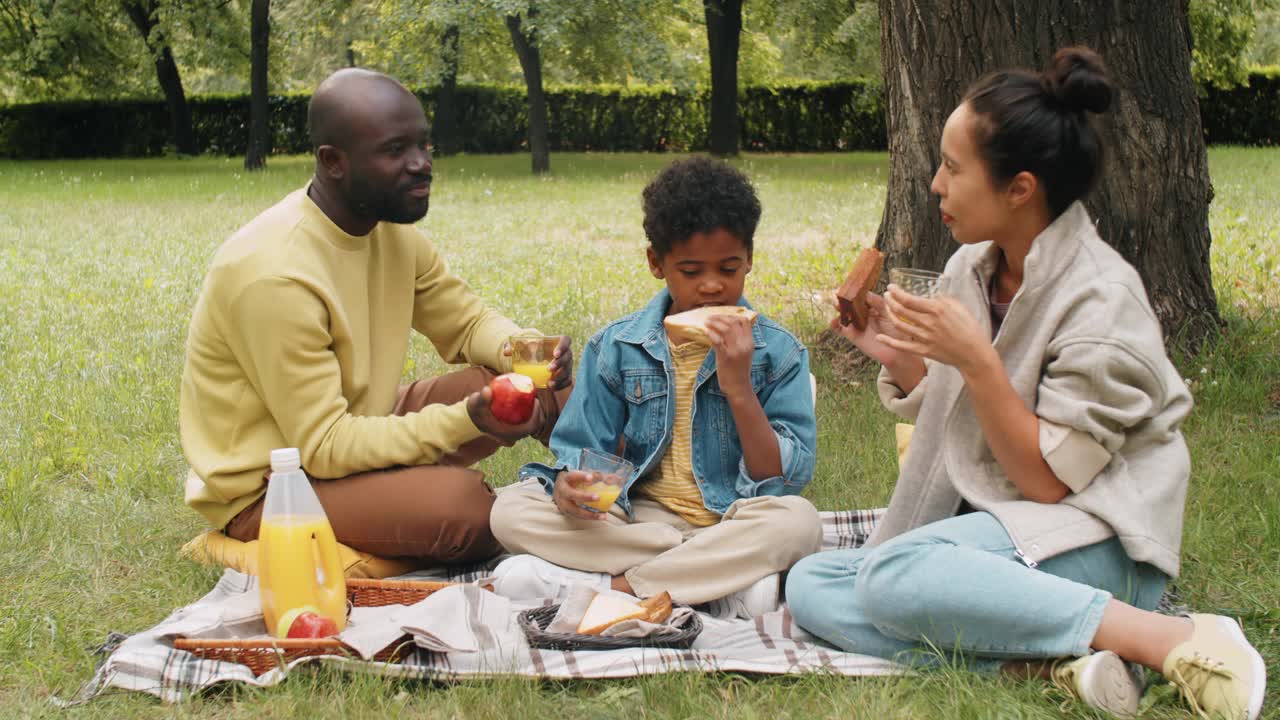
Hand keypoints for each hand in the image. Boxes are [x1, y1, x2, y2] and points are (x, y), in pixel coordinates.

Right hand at [466, 385, 543, 443]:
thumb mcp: (476, 403)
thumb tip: (487, 390)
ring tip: (533, 401)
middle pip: (534, 428)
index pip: (530, 427)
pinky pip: (527, 426)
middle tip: (535, 399)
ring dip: (535, 415)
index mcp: (507, 435)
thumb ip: (481, 398)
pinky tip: (530, 406)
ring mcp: (513, 436)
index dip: (536, 415)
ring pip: (531, 427)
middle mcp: (512, 438)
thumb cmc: (475, 411)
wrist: (472, 420)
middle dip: (538, 413)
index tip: (536, 401)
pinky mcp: (513, 432)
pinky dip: (531, 417)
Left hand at [501, 335, 573, 389]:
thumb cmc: (531, 349)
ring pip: (568, 370)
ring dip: (560, 377)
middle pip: (568, 357)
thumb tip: (507, 351)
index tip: (555, 353)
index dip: (563, 346)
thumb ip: (514, 346)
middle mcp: (566, 353)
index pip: (566, 340)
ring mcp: (567, 365)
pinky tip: (552, 387)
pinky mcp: (566, 375)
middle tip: (548, 369)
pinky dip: (561, 385)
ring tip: (549, 383)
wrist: (536, 358)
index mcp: (557, 342)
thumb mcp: (522, 346)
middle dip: (559, 364)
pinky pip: (567, 381)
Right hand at [552, 469, 607, 519]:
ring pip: (575, 510)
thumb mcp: (577, 475)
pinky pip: (578, 516)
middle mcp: (562, 491)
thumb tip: (612, 478)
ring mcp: (562, 503)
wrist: (557, 490)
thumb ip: (592, 476)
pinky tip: (599, 517)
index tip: (591, 477)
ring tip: (603, 515)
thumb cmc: (571, 481)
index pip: (572, 476)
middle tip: (597, 497)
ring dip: (590, 514)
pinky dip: (589, 517)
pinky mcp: (566, 512)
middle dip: (585, 497)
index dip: (581, 476)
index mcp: (565, 479)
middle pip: (572, 494)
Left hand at [703, 313, 754, 397]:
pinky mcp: (726, 357)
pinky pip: (717, 341)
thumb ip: (739, 341)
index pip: (744, 321)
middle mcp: (744, 345)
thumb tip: (726, 328)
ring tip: (706, 322)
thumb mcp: (744, 353)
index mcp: (750, 342)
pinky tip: (705, 331)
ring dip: (714, 323)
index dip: (732, 315)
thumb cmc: (739, 370)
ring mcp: (736, 351)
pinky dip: (710, 334)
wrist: (738, 387)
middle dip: (720, 318)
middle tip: (710, 317)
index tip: (722, 316)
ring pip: (725, 329)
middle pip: (733, 323)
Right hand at [830, 291, 917, 366]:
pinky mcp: (852, 335)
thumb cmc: (898, 330)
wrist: (897, 351)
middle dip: (845, 298)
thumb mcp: (890, 313)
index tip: (851, 287)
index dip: (856, 291)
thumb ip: (879, 304)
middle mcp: (863, 313)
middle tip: (840, 294)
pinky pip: (841, 329)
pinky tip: (833, 322)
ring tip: (836, 304)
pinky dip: (835, 325)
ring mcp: (857, 324)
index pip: (862, 296)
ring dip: (839, 308)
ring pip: (844, 314)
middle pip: (851, 303)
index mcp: (873, 306)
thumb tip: (867, 294)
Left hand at [879, 286, 993, 373]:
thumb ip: (944, 300)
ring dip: (889, 314)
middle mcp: (928, 323)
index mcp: (937, 310)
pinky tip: (880, 337)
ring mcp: (924, 338)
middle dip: (890, 301)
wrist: (974, 354)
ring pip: (899, 325)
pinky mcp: (924, 351)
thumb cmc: (970, 329)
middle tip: (887, 295)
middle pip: (901, 310)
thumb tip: (933, 294)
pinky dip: (889, 342)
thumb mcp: (960, 308)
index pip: (909, 299)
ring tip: (886, 308)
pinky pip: (902, 346)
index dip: (896, 292)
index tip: (891, 287)